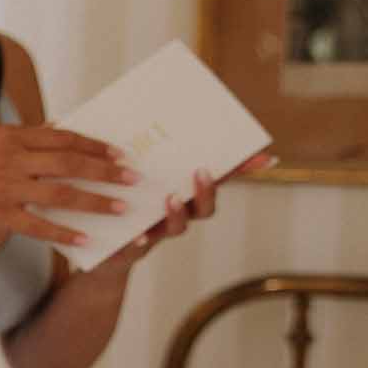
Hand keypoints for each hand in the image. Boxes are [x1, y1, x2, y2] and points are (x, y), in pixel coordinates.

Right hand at [0, 125, 137, 248]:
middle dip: (105, 170)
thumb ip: (21, 141)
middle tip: (133, 177)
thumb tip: (58, 130)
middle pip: (68, 162)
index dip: (94, 145)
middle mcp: (8, 157)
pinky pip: (38, 225)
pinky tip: (85, 240)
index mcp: (8, 136)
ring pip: (60, 193)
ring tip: (121, 208)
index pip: (62, 137)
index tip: (119, 153)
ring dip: (95, 201)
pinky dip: (63, 233)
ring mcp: (2, 186)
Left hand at [91, 153, 274, 275]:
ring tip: (170, 199)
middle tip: (201, 172)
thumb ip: (146, 154)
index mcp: (183, 192)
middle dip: (207, 190)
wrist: (104, 249)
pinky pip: (141, 245)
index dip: (241, 170)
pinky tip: (138, 236)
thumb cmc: (123, 203)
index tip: (264, 157)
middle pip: (205, 206)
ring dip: (178, 213)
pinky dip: (141, 240)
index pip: (218, 179)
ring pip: (180, 226)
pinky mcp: (135, 246)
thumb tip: (153, 119)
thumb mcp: (134, 175)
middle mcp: (178, 213)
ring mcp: (159, 231)